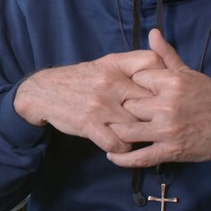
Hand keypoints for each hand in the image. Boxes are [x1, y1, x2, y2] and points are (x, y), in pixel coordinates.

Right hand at [14, 50, 165, 153]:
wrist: (44, 92)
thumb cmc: (82, 79)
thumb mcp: (106, 63)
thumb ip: (133, 63)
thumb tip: (163, 66)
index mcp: (115, 64)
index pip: (151, 62)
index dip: (163, 76)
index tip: (166, 91)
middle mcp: (110, 82)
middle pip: (149, 98)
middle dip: (157, 111)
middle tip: (161, 121)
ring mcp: (101, 105)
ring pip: (137, 125)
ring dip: (141, 133)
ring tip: (142, 135)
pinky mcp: (90, 124)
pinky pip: (118, 143)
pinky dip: (124, 148)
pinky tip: (122, 144)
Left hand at [106, 30, 210, 167]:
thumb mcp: (189, 73)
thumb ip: (166, 55)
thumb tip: (153, 33)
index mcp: (172, 82)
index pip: (136, 78)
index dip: (131, 83)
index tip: (131, 88)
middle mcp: (167, 105)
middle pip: (128, 103)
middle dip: (124, 106)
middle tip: (120, 109)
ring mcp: (167, 130)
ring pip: (127, 129)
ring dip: (118, 130)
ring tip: (111, 129)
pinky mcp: (170, 151)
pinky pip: (140, 156)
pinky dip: (123, 158)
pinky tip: (113, 154)